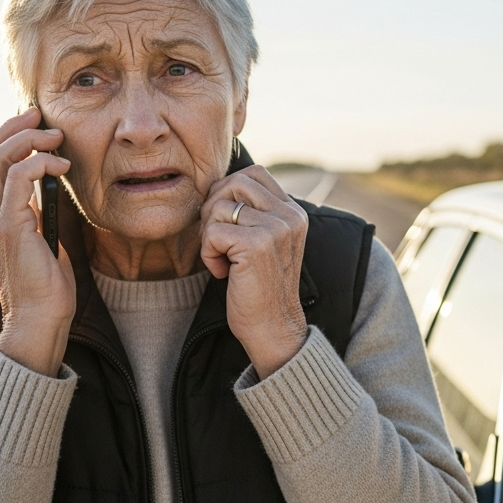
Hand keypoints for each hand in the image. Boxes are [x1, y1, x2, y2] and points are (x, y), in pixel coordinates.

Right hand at [0, 107, 75, 376]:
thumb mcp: (40, 239)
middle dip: (13, 128)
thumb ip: (36, 213)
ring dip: (29, 140)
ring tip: (55, 138)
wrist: (38, 320)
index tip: (33, 124)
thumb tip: (50, 186)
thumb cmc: (46, 285)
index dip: (5, 137)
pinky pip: (17, 177)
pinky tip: (61, 165)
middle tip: (42, 116)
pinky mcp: (8, 227)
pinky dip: (40, 162)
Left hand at [200, 165, 309, 378]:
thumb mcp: (264, 241)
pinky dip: (209, 254)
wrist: (272, 328)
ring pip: (219, 206)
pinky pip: (212, 232)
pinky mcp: (257, 245)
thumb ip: (254, 212)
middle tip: (218, 241)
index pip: (254, 174)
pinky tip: (223, 273)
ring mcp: (275, 229)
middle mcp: (289, 216)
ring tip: (224, 259)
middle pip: (234, 183)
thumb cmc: (259, 287)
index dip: (228, 191)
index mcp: (293, 212)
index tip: (225, 223)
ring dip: (210, 234)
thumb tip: (216, 185)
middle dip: (214, 209)